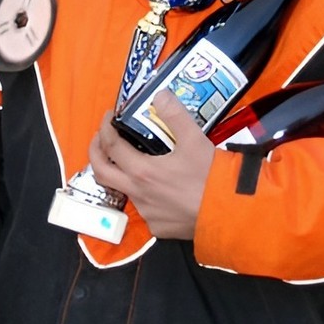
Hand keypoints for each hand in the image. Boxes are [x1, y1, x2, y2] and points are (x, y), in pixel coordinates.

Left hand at [90, 91, 212, 240]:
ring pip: (125, 192)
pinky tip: (160, 188)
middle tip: (100, 139)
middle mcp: (139, 194)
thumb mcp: (194, 140)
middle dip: (96, 152)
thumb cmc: (211, 177)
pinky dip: (146, 195)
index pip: (111, 146)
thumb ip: (175, 115)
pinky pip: (146, 209)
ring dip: (123, 175)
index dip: (106, 128)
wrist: (228, 212)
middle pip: (101, 173)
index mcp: (142, 171)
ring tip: (134, 162)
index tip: (109, 116)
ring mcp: (147, 213)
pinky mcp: (159, 227)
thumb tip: (159, 96)